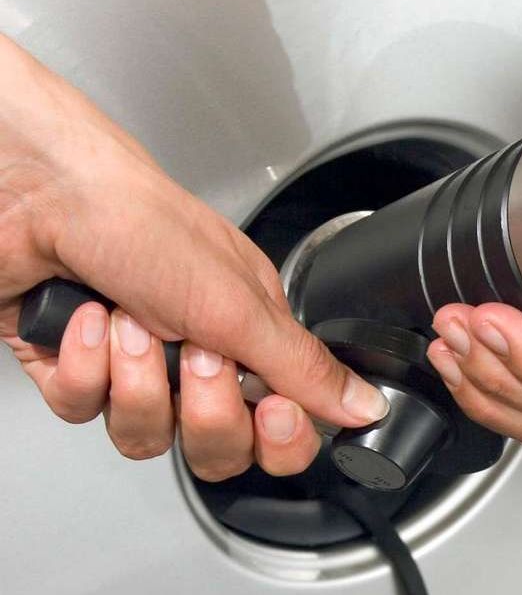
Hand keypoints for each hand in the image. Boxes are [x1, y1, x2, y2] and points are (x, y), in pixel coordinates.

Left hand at [0, 35, 388, 479]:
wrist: (37, 196)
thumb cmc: (140, 221)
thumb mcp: (236, 302)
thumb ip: (302, 365)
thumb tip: (364, 404)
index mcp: (250, 333)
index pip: (284, 423)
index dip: (280, 435)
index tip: (272, 410)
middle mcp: (197, 355)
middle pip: (219, 444)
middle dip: (204, 407)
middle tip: (196, 357)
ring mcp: (135, 367)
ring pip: (148, 435)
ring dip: (135, 378)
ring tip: (128, 320)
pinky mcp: (75, 372)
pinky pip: (85, 411)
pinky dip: (82, 366)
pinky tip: (85, 319)